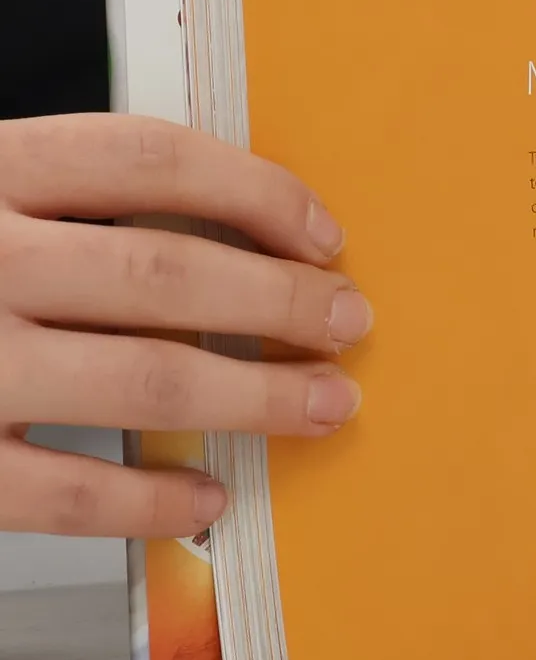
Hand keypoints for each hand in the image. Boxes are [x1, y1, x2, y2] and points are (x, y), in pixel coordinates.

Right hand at [0, 114, 368, 537]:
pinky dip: (145, 499)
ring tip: (324, 404)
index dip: (258, 193)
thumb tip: (231, 225)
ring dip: (252, 394)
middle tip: (351, 322)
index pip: (152, 160)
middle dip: (279, 302)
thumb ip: (64, 199)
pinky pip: (59, 490)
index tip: (325, 233)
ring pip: (137, 375)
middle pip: (165, 269)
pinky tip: (204, 498)